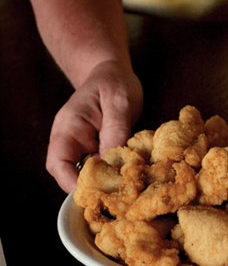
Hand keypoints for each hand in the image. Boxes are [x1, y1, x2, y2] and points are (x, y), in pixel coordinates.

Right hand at [46, 61, 142, 192]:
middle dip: (93, 187)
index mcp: (69, 127)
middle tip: (118, 193)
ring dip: (106, 181)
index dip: (71, 182)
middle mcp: (73, 140)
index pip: (58, 163)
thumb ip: (115, 129)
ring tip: (127, 185)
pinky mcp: (100, 148)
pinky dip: (115, 173)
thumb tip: (112, 159)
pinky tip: (131, 174)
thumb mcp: (118, 100)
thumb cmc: (114, 81)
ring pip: (90, 173)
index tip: (93, 193)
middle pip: (72, 174)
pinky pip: (103, 166)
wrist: (113, 72)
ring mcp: (85, 145)